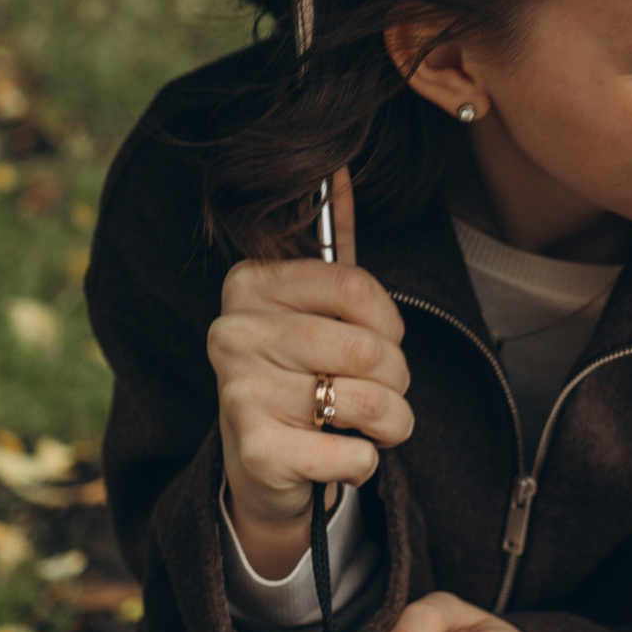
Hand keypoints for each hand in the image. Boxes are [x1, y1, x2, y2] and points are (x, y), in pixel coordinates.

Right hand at [208, 169, 412, 574]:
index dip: (391, 324)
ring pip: (370, 402)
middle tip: (379, 392)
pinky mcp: (255, 451)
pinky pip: (356, 455)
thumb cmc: (299, 373)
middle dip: (398, 380)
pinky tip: (337, 456)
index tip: (383, 340)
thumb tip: (341, 166)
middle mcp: (234, 333)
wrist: (260, 465)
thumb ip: (331, 240)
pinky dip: (365, 462)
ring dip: (393, 422)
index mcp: (249, 286)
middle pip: (372, 350)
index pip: (359, 288)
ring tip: (370, 425)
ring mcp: (239, 392)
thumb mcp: (314, 305)